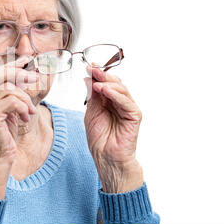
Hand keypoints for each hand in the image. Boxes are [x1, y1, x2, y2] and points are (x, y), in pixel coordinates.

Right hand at [0, 56, 37, 165]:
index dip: (11, 66)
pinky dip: (23, 108)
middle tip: (35, 78)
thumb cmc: (3, 135)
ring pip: (9, 89)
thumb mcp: (7, 110)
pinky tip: (25, 118)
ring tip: (29, 111)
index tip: (26, 60)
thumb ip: (9, 92)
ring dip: (25, 99)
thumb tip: (24, 71)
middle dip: (19, 74)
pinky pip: (13, 101)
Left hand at [84, 66, 142, 192]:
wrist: (105, 157)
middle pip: (114, 83)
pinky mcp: (134, 115)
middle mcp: (120, 102)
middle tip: (93, 69)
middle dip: (103, 75)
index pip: (106, 83)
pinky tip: (104, 90)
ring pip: (121, 89)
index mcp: (109, 101)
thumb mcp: (91, 112)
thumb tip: (89, 78)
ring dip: (108, 83)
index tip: (89, 66)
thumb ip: (92, 96)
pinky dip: (115, 94)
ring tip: (96, 80)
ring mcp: (128, 108)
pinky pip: (126, 101)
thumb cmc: (99, 138)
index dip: (98, 74)